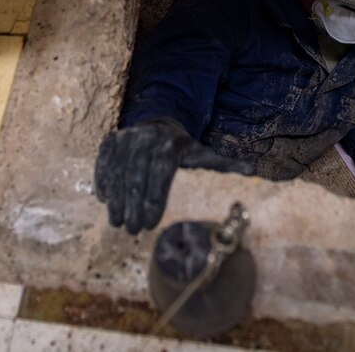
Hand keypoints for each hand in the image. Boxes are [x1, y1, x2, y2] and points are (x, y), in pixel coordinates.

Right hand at [94, 118, 253, 233]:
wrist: (158, 126)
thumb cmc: (184, 150)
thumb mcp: (204, 156)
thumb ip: (225, 165)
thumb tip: (252, 172)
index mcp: (172, 143)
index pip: (161, 170)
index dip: (155, 197)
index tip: (152, 223)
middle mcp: (148, 137)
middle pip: (137, 171)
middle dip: (134, 203)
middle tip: (133, 229)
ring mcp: (127, 137)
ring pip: (118, 168)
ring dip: (116, 197)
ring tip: (118, 222)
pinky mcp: (111, 140)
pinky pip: (103, 160)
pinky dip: (102, 179)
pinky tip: (104, 200)